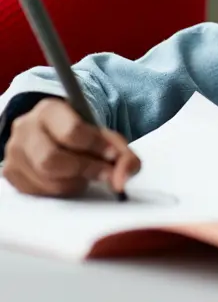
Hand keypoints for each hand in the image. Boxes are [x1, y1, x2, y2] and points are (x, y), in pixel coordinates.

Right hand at [2, 98, 139, 196]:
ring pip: (46, 179)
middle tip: (103, 173)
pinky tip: (69, 179)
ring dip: (74, 182)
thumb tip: (122, 179)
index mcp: (49, 110)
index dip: (96, 147)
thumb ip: (122, 155)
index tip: (112, 156)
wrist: (57, 136)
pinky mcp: (11, 173)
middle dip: (84, 169)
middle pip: (52, 160)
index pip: (72, 132)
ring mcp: (14, 152)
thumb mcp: (106, 137)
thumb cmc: (83, 136)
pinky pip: (38, 192)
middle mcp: (25, 128)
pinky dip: (60, 190)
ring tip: (85, 174)